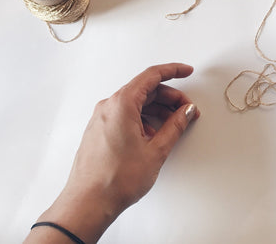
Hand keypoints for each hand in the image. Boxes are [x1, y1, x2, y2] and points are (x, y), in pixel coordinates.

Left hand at [25, 63, 199, 243]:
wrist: (88, 203)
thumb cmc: (115, 179)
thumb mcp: (156, 150)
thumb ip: (175, 126)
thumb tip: (185, 112)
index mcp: (121, 104)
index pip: (152, 76)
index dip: (173, 71)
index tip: (187, 71)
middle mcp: (108, 107)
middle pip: (145, 90)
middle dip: (169, 97)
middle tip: (187, 110)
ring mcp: (101, 119)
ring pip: (135, 104)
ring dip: (157, 110)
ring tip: (174, 125)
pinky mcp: (99, 131)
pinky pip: (125, 115)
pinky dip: (144, 119)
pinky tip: (155, 134)